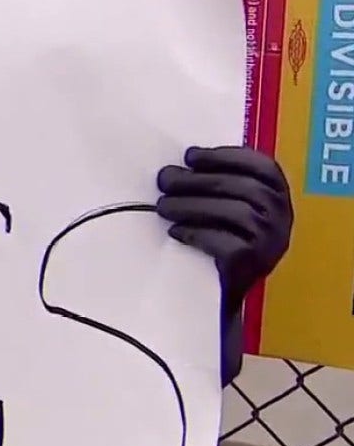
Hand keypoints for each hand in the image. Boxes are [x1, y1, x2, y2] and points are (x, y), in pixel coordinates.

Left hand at [157, 145, 293, 314]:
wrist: (220, 289)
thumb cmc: (221, 237)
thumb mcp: (228, 205)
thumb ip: (214, 183)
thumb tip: (172, 171)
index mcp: (278, 195)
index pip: (262, 167)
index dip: (225, 157)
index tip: (191, 156)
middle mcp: (282, 217)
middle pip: (243, 188)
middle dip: (198, 180)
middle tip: (165, 180)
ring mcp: (271, 242)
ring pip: (235, 212)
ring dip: (192, 205)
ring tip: (163, 207)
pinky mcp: (254, 264)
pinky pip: (225, 243)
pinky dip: (196, 234)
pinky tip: (176, 231)